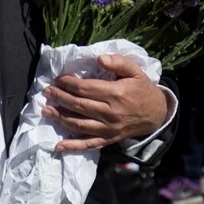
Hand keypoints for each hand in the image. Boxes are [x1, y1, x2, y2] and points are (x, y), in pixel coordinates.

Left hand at [42, 54, 168, 151]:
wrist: (157, 114)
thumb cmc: (142, 90)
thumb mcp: (136, 71)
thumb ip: (119, 62)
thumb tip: (99, 58)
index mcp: (116, 94)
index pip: (85, 88)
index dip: (68, 83)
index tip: (58, 79)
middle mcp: (111, 113)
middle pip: (79, 105)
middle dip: (60, 98)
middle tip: (46, 92)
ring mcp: (109, 128)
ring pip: (80, 124)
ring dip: (60, 117)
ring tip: (45, 111)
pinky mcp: (109, 139)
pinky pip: (89, 144)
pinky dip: (73, 146)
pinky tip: (58, 145)